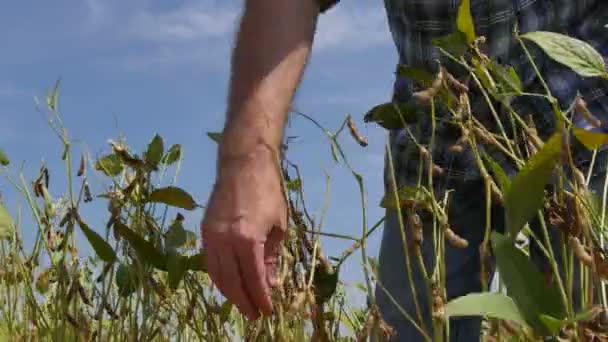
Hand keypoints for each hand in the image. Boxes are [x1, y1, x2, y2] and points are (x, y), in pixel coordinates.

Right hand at [201, 145, 286, 319]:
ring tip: (242, 304)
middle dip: (244, 301)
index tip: (268, 311)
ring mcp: (211, 236)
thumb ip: (272, 257)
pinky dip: (219, 276)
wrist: (243, 164)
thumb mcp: (278, 226)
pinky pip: (210, 262)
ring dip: (230, 293)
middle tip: (255, 315)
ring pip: (217, 275)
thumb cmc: (268, 192)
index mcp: (247, 240)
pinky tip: (229, 283)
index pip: (254, 279)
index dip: (261, 298)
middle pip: (233, 282)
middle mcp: (225, 242)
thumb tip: (271, 284)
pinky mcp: (204, 231)